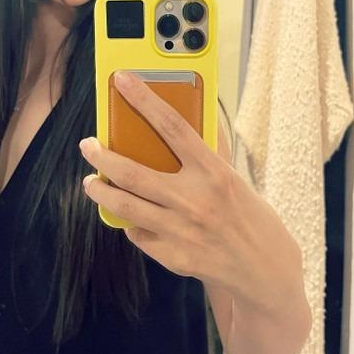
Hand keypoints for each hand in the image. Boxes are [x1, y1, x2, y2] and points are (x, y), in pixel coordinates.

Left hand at [78, 70, 294, 309]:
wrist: (265, 272)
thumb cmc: (253, 220)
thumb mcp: (234, 180)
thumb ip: (206, 158)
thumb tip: (184, 126)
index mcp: (214, 173)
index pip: (172, 126)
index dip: (144, 99)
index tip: (123, 81)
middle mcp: (194, 200)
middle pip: (133, 172)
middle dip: (102, 156)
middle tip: (88, 146)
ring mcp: (181, 231)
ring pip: (124, 206)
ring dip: (101, 191)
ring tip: (92, 183)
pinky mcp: (173, 257)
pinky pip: (139, 235)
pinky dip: (132, 224)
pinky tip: (132, 218)